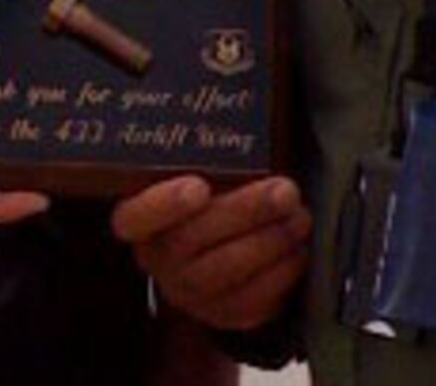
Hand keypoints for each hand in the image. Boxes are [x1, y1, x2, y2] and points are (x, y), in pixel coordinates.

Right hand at [111, 174, 310, 331]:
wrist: (219, 244)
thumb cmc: (212, 193)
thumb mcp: (201, 168)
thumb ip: (211, 156)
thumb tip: (243, 120)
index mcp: (141, 219)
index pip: (135, 216)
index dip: (163, 205)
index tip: (198, 186)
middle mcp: (159, 259)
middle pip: (191, 242)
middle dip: (245, 214)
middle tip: (285, 191)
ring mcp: (188, 292)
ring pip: (223, 274)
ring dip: (269, 244)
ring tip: (299, 218)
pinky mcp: (221, 314)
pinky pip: (249, 304)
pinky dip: (279, 277)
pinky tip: (298, 252)